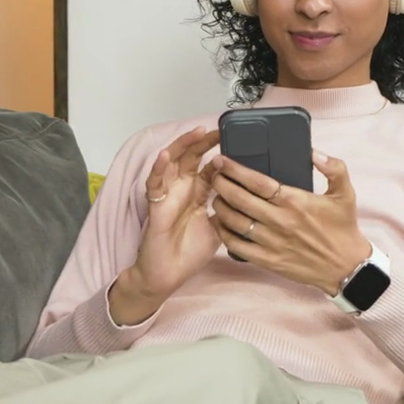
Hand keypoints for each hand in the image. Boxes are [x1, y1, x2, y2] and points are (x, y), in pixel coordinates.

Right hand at [110, 127, 221, 324]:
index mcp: (198, 193)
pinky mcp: (155, 204)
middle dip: (204, 142)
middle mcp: (183, 189)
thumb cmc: (189, 253)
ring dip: (183, 146)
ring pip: (172, 162)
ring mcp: (168, 194)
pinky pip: (154, 182)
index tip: (237, 140)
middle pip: (192, 157)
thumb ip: (228, 212)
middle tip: (219, 129)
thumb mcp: (218, 229)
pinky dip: (159, 168)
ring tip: (196, 133)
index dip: (221, 154)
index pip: (210, 167)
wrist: (168, 275)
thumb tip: (249, 200)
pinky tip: (166, 156)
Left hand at [204, 150, 371, 294]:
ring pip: (235, 222)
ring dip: (220, 207)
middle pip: (240, 199)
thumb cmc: (343, 229)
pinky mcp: (268, 260)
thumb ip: (334, 168)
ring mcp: (272, 242)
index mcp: (295, 201)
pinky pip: (237, 246)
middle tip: (213, 175)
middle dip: (221, 184)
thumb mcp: (346, 194)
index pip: (257, 182)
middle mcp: (280, 221)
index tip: (221, 161)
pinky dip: (224, 234)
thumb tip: (314, 152)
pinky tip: (220, 224)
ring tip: (215, 197)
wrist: (346, 267)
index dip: (235, 170)